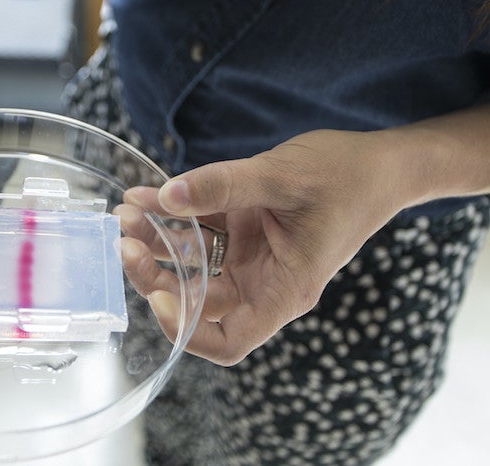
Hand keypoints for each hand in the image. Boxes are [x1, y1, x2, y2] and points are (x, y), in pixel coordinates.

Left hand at [117, 129, 405, 365]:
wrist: (377, 164)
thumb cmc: (346, 177)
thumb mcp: (281, 177)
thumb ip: (221, 186)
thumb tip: (166, 197)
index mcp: (284, 289)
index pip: (228, 340)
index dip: (186, 329)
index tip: (158, 294)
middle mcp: (263, 281)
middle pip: (197, 301)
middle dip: (156, 274)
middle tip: (126, 241)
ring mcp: (251, 258)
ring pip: (192, 266)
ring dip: (157, 243)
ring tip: (128, 212)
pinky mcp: (244, 232)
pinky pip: (200, 231)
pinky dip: (171, 217)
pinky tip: (145, 197)